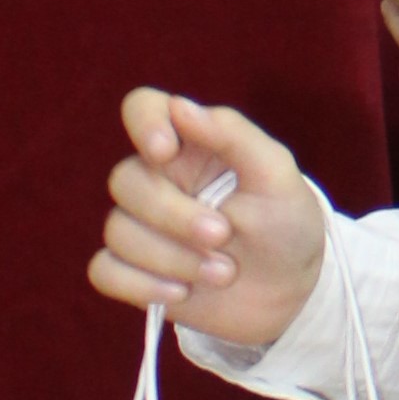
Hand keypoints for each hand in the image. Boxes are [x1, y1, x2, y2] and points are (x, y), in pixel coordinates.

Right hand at [91, 90, 326, 351]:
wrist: (294, 289)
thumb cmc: (286, 222)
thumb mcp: (276, 174)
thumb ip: (232, 135)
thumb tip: (180, 106)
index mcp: (189, 146)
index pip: (142, 109)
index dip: (143, 124)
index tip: (165, 152)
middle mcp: (158, 181)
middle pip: (125, 181)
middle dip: (174, 216)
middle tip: (223, 235)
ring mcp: (144, 227)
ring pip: (117, 231)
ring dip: (171, 258)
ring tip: (222, 273)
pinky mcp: (136, 272)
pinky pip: (105, 271)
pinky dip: (141, 286)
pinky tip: (182, 293)